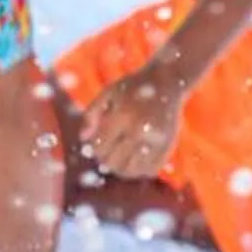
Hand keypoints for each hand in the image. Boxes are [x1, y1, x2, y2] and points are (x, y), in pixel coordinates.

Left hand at [81, 65, 192, 180]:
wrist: (167, 81)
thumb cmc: (133, 87)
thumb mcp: (108, 93)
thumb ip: (91, 114)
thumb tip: (83, 139)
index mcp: (122, 116)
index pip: (100, 147)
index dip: (94, 149)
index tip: (98, 142)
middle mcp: (140, 130)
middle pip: (114, 162)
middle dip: (106, 160)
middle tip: (108, 151)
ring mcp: (155, 140)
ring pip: (132, 171)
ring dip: (122, 168)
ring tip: (120, 158)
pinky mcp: (168, 145)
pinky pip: (150, 169)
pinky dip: (140, 170)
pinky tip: (135, 160)